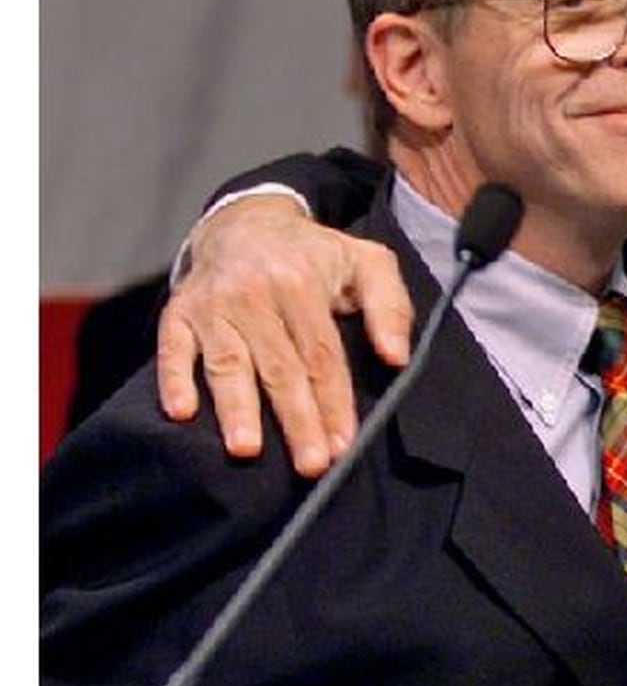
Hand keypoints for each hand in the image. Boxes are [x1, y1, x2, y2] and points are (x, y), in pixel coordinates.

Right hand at [155, 195, 413, 476]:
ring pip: (227, 363)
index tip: (343, 443)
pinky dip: (173, 379)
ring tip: (246, 448)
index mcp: (301, 282)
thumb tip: (396, 357)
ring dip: (236, 408)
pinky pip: (172, 349)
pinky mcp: (178, 312)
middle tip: (310, 464)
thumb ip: (389, 306)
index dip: (333, 400)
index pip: (321, 353)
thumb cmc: (315, 254)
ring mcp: (212, 304)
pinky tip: (181, 412)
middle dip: (296, 419)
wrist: (247, 222)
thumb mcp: (366, 262)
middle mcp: (253, 292)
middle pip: (279, 366)